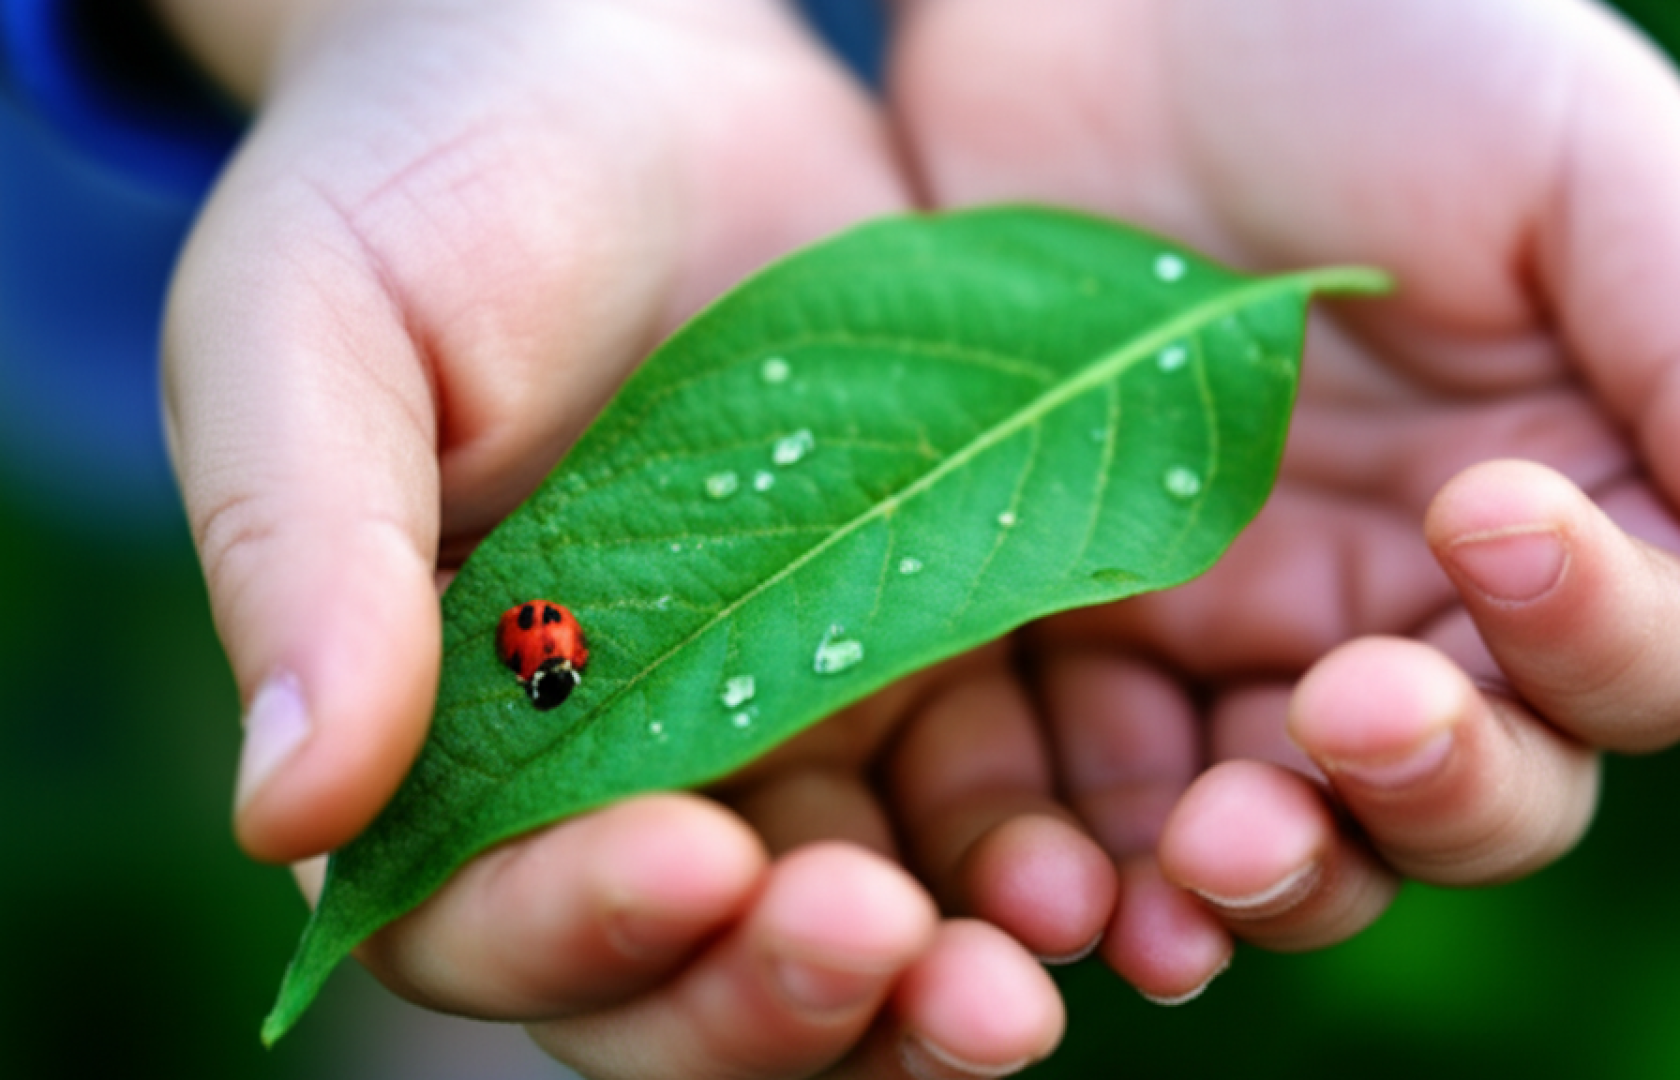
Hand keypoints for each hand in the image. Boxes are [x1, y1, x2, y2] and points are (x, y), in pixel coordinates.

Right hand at [162, 1, 1062, 1074]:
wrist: (621, 72)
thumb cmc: (426, 181)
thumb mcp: (317, 328)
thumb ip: (302, 556)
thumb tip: (290, 811)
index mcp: (426, 731)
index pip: (476, 918)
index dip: (581, 928)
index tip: (699, 861)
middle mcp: (601, 767)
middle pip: (679, 978)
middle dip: (782, 1003)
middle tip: (894, 954)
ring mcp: (774, 722)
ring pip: (848, 934)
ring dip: (937, 986)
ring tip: (1036, 965)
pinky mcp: (915, 655)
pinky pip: (978, 810)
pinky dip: (1034, 860)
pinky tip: (1110, 857)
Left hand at [886, 0, 1679, 999]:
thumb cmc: (1369, 39)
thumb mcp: (1575, 155)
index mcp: (1573, 498)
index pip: (1642, 654)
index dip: (1593, 633)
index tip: (1489, 513)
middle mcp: (1418, 598)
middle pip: (1479, 790)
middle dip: (1431, 791)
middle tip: (1347, 721)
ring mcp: (1244, 626)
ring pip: (1299, 831)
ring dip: (1272, 872)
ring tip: (1215, 850)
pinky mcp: (1083, 624)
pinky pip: (1107, 786)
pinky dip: (1102, 856)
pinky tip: (1087, 890)